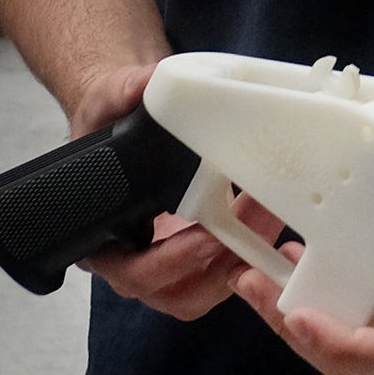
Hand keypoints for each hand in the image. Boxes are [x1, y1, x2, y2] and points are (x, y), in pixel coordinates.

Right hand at [68, 61, 280, 320]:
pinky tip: (272, 215)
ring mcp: (169, 262)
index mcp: (100, 239)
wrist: (124, 118)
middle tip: (254, 222)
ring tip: (271, 216)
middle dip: (221, 263)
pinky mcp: (199, 253)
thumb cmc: (107, 120)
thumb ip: (122, 93)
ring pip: (208, 286)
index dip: (169, 263)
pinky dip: (251, 249)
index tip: (203, 238)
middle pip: (178, 291)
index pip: (131, 272)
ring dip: (244, 258)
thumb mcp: (106, 102)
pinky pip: (225, 268)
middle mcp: (134, 261)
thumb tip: (147, 83)